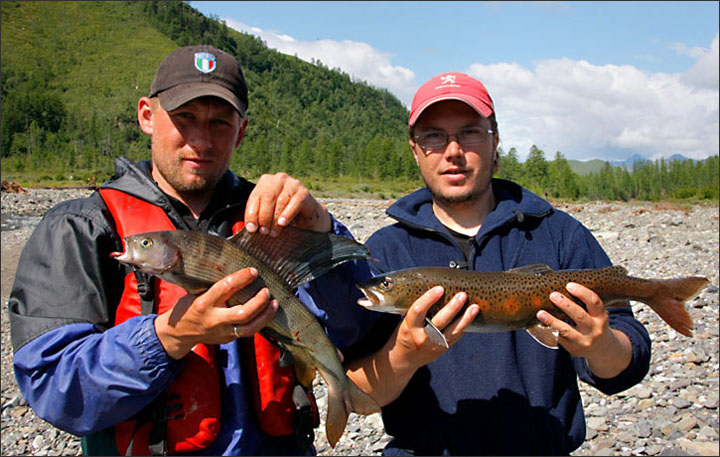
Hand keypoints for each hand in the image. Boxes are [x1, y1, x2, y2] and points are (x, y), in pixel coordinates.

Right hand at [154, 267, 278, 358]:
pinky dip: (260, 322)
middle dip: (259, 302)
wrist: (178, 334)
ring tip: (275, 303)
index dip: (242, 278)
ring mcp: (222, 332)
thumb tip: (238, 270)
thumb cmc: (188, 307)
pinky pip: (247, 332)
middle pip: (243, 314)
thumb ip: (215, 286)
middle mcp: (214, 319)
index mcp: (204, 303)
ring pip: (249, 328)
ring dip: (265, 315)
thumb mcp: (196, 293)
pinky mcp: (228, 339)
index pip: (226, 288)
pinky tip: (268, 313)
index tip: (254, 271)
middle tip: (267, 291)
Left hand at [244, 172, 330, 235]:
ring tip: (273, 232)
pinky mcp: (303, 191)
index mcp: (265, 181)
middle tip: (263, 232)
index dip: (252, 214)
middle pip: (267, 198)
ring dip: (275, 219)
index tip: (251, 228)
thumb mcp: (268, 213)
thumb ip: (259, 216)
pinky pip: (295, 202)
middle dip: (263, 217)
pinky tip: (283, 223)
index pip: (255, 197)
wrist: (306, 214)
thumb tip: (250, 227)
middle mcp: (278, 179)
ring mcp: (292, 183)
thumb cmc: (283, 213)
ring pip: (280, 201)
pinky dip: (287, 214)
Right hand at [390, 286, 478, 369]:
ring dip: (465, 318)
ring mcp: (434, 345)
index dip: (429, 299)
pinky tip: (471, 316)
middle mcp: (421, 337)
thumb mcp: (405, 321)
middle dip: (452, 307)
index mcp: (409, 327)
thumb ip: (418, 311)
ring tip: (475, 307)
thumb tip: (436, 290)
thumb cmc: (405, 334)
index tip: (439, 288)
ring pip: (452, 331)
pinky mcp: (443, 349)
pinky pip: (456, 336)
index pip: (418, 311)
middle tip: (462, 295)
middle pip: (439, 321)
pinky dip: (464, 325)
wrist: (404, 359)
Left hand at [537, 282, 631, 377]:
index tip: (569, 285)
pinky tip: (539, 324)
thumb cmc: (593, 324)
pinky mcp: (573, 349)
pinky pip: (559, 338)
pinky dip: (549, 329)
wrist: (602, 349)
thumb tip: (560, 284)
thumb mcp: (596, 314)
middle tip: (553, 295)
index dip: (582, 293)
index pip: (594, 302)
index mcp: (601, 317)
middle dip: (565, 305)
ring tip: (540, 313)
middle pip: (580, 316)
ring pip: (566, 330)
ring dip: (552, 321)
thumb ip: (584, 304)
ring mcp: (584, 341)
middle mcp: (595, 330)